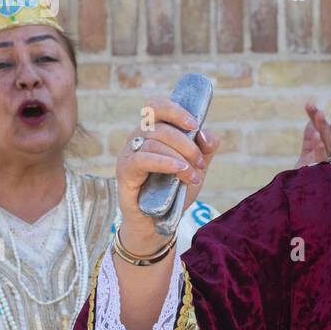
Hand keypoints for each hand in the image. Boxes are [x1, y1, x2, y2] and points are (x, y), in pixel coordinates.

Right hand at [116, 96, 221, 254]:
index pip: (156, 106)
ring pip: (153, 142)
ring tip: (192, 176)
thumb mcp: (197, 167)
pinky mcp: (124, 172)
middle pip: (160, 125)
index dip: (175, 110)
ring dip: (180, 157)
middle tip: (199, 162)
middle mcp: (137, 138)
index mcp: (153, 131)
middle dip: (186, 143)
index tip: (195, 124)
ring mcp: (128, 154)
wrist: (159, 223)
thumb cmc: (174, 190)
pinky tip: (180, 171)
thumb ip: (205, 148)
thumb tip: (204, 132)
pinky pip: (142, 159)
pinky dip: (165, 162)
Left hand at [294, 99, 330, 167]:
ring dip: (323, 126)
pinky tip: (316, 136)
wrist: (296, 188)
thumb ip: (310, 134)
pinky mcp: (319, 170)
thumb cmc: (306, 169)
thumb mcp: (308, 148)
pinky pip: (321, 157)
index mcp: (329, 145)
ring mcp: (326, 161)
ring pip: (327, 141)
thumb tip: (312, 119)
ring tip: (319, 113)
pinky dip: (319, 146)